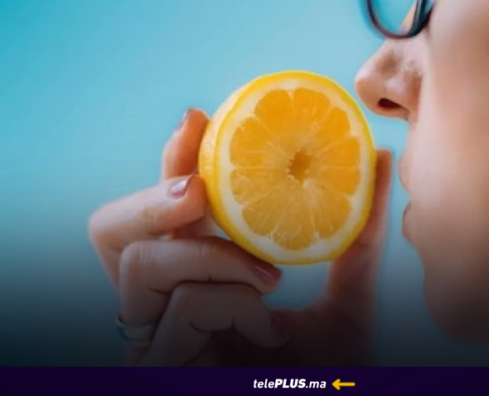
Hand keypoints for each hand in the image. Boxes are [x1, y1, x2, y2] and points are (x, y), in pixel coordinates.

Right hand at [88, 108, 392, 365]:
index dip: (169, 163)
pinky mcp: (160, 369)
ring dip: (211, 256)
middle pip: (110, 234)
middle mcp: (161, 311)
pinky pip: (181, 309)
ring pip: (138, 268)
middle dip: (154, 196)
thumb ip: (356, 238)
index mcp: (194, 286)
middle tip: (202, 189)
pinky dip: (231, 301)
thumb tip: (378, 162)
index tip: (197, 118)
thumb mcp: (349, 302)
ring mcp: (154, 345)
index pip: (161, 217)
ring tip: (265, 275)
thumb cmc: (330, 377)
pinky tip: (271, 328)